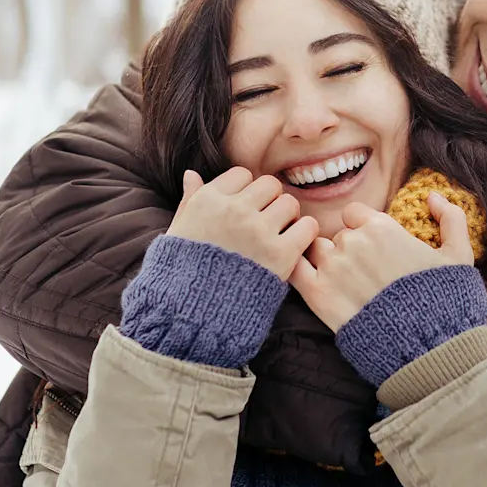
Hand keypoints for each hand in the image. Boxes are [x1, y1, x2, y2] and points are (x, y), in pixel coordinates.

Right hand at [167, 167, 317, 279]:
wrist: (196, 312)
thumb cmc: (185, 272)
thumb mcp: (179, 231)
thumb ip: (189, 200)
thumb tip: (192, 175)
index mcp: (208, 201)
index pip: (242, 175)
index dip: (246, 190)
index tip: (244, 209)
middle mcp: (234, 210)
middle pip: (269, 185)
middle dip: (270, 201)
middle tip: (266, 221)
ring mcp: (257, 231)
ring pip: (289, 203)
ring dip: (288, 216)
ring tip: (278, 235)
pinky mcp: (279, 254)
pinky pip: (307, 226)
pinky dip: (304, 234)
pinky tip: (293, 245)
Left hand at [290, 192, 474, 331]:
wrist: (427, 346)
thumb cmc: (444, 301)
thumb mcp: (459, 256)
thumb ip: (450, 218)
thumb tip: (433, 196)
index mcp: (381, 228)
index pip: (354, 214)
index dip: (362, 229)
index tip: (373, 248)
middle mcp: (353, 242)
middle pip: (339, 236)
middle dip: (349, 250)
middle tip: (366, 275)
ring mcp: (332, 268)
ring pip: (317, 251)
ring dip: (327, 262)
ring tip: (346, 285)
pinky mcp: (317, 295)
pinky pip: (295, 270)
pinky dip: (297, 269)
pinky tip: (313, 282)